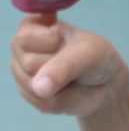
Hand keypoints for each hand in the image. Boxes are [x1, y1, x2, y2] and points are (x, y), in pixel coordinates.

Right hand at [10, 15, 127, 117]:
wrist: (106, 82)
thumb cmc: (96, 58)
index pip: (25, 39)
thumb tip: (39, 88)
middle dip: (59, 69)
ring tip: (71, 77)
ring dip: (62, 87)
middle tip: (72, 63)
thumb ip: (64, 66)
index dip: (51, 44)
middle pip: (29, 65)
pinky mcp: (30, 94)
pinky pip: (43, 104)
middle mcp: (20, 48)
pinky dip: (63, 101)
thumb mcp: (88, 53)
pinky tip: (69, 90)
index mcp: (31, 26)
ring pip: (34, 89)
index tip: (65, 42)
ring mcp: (22, 72)